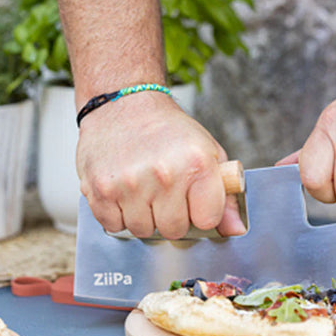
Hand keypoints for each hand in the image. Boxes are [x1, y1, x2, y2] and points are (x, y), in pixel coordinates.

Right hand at [76, 92, 244, 238]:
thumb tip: (236, 230)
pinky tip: (124, 191)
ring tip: (144, 189)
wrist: (124, 104)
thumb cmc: (170, 131)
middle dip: (172, 217)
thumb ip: (225, 194)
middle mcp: (164, 175)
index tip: (195, 202)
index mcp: (197, 164)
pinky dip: (119, 215)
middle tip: (166, 193)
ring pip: (143, 231)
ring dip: (144, 216)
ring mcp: (130, 184)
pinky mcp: (99, 189)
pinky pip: (114, 226)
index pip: (207, 220)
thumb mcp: (208, 153)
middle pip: (174, 231)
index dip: (201, 214)